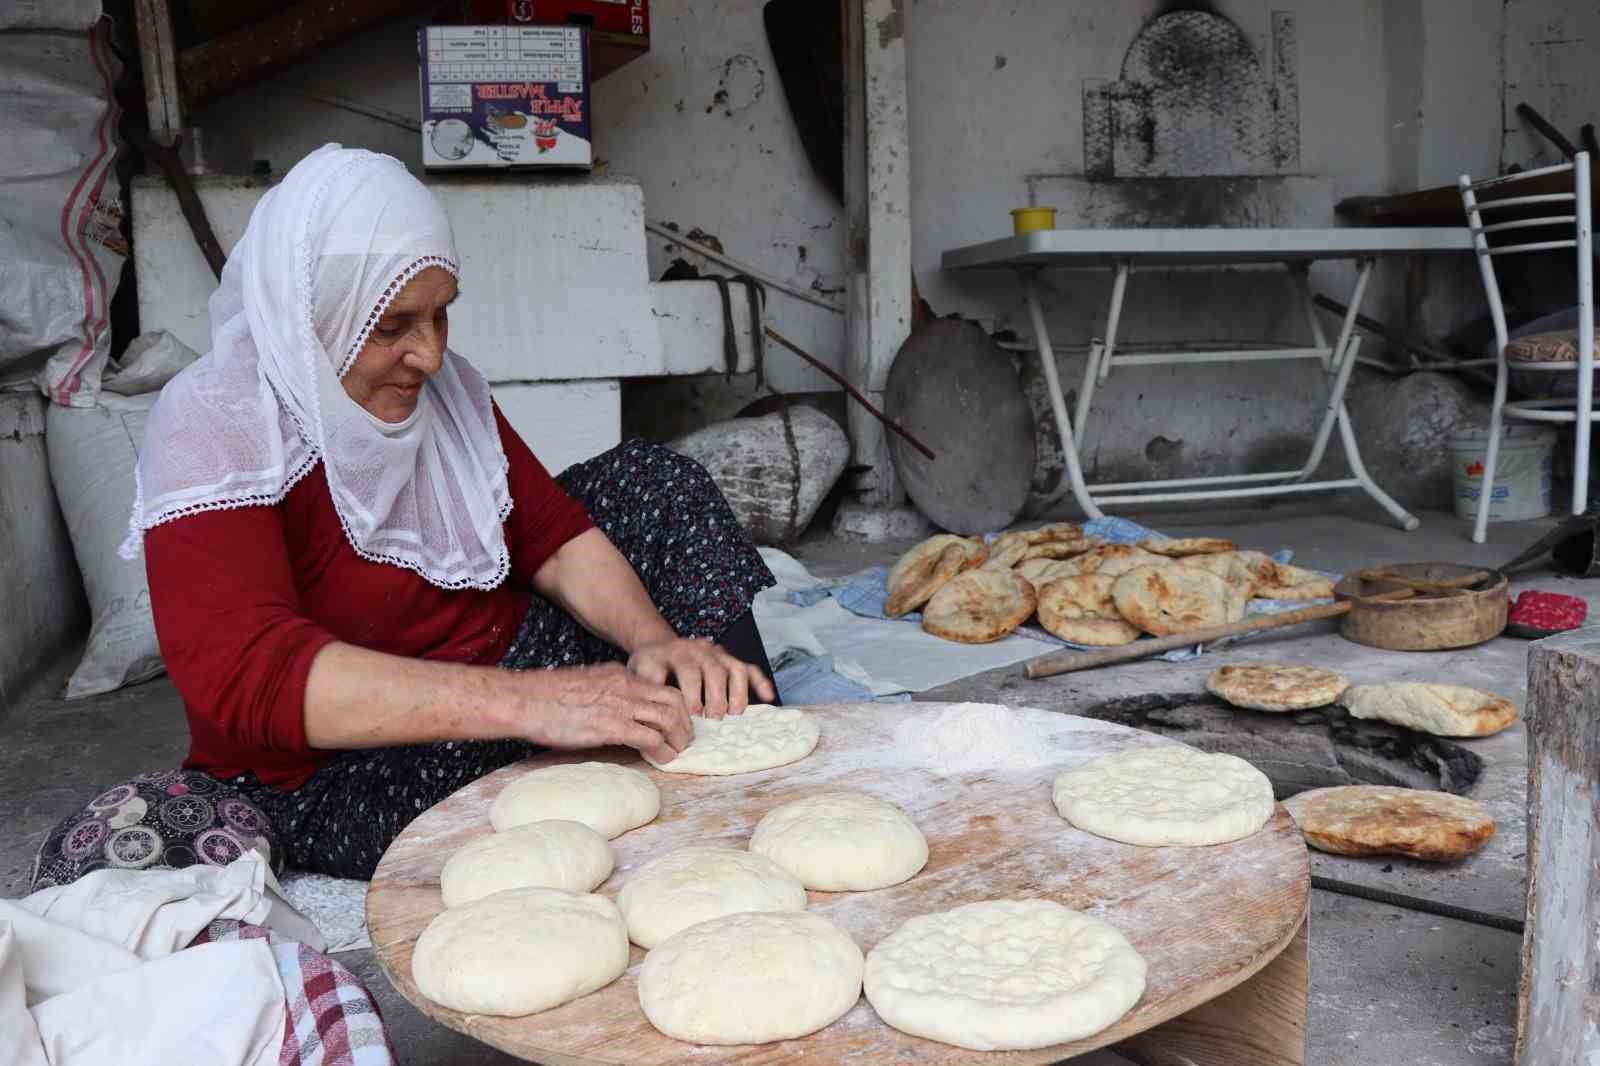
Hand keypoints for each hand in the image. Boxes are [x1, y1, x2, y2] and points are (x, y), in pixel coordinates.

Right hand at [513, 662, 691, 764]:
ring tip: (678, 751)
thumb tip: (609, 711)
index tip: (675, 722)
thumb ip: (602, 693)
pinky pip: (650, 738)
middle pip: (674, 698)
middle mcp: (625, 686)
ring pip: (669, 717)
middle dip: (685, 720)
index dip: (672, 706)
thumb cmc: (544, 696)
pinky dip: (663, 750)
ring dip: (679, 737)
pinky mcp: (612, 726)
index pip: (658, 686)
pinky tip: (664, 760)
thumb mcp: (582, 685)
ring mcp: (620, 705)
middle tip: (685, 738)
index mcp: (618, 675)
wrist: (524, 699)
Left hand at [628, 636, 776, 718]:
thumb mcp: (638, 673)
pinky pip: (748, 668)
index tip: (692, 716)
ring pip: (733, 668)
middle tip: (713, 720)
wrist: (658, 646)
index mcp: (674, 653)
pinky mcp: (729, 660)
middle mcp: (698, 650)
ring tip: (734, 714)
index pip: (687, 671)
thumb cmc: (649, 667)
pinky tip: (768, 697)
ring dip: (736, 692)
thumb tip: (653, 717)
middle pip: (713, 670)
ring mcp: (716, 654)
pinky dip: (760, 682)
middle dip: (715, 697)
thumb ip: (646, 690)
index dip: (691, 694)